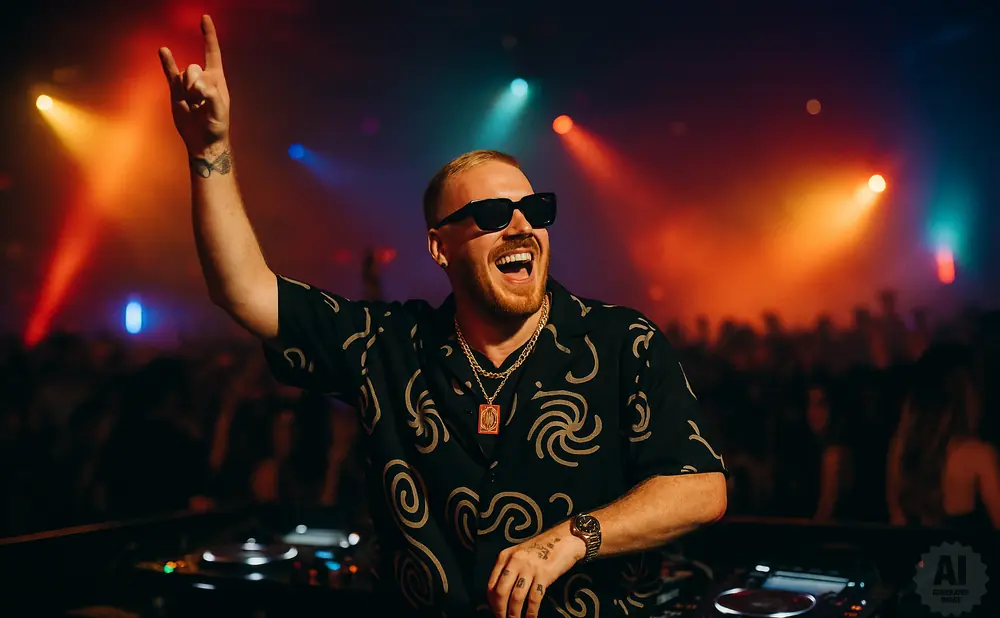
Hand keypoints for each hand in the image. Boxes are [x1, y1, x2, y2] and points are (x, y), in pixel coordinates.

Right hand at [158, 15, 230, 157]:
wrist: (203, 141)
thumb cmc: (216, 126)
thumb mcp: (219, 112)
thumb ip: (211, 95)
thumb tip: (199, 85)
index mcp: (217, 79)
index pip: (212, 52)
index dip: (209, 35)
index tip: (205, 17)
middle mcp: (203, 78)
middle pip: (194, 68)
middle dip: (194, 84)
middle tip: (199, 101)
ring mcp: (188, 84)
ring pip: (182, 75)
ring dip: (186, 89)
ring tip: (193, 104)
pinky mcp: (177, 90)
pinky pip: (170, 73)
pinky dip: (167, 62)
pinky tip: (164, 51)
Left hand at [487, 525, 585, 617]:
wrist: (565, 538)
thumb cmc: (541, 548)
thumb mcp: (519, 554)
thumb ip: (508, 570)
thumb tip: (500, 596)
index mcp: (505, 556)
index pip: (491, 584)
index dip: (492, 603)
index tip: (496, 612)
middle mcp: (515, 561)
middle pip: (501, 592)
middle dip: (500, 611)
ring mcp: (529, 568)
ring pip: (516, 598)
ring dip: (514, 614)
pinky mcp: (544, 574)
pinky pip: (534, 598)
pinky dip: (531, 612)